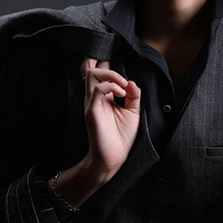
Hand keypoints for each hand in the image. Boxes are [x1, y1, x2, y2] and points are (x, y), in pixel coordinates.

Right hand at [81, 57, 140, 178]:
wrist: (113, 158)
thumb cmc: (121, 137)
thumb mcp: (133, 112)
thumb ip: (133, 96)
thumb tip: (132, 81)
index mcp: (103, 96)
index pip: (98, 73)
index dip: (105, 63)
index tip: (118, 65)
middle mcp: (94, 97)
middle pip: (90, 68)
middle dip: (104, 63)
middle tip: (120, 76)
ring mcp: (91, 103)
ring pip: (91, 74)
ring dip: (110, 74)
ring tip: (123, 85)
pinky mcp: (92, 111)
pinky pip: (97, 90)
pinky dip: (111, 86)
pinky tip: (121, 93)